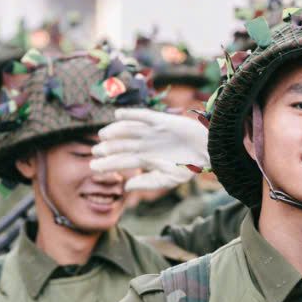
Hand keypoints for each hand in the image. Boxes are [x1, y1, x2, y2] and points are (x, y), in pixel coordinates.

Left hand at [91, 108, 208, 191]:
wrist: (208, 150)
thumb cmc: (189, 167)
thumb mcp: (168, 179)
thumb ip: (147, 183)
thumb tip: (126, 187)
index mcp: (145, 159)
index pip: (122, 161)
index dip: (107, 164)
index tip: (93, 168)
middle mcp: (145, 144)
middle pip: (121, 145)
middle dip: (107, 148)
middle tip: (95, 151)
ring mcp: (151, 132)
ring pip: (127, 130)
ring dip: (114, 132)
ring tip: (102, 135)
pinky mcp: (160, 120)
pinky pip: (142, 116)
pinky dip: (130, 114)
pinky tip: (117, 115)